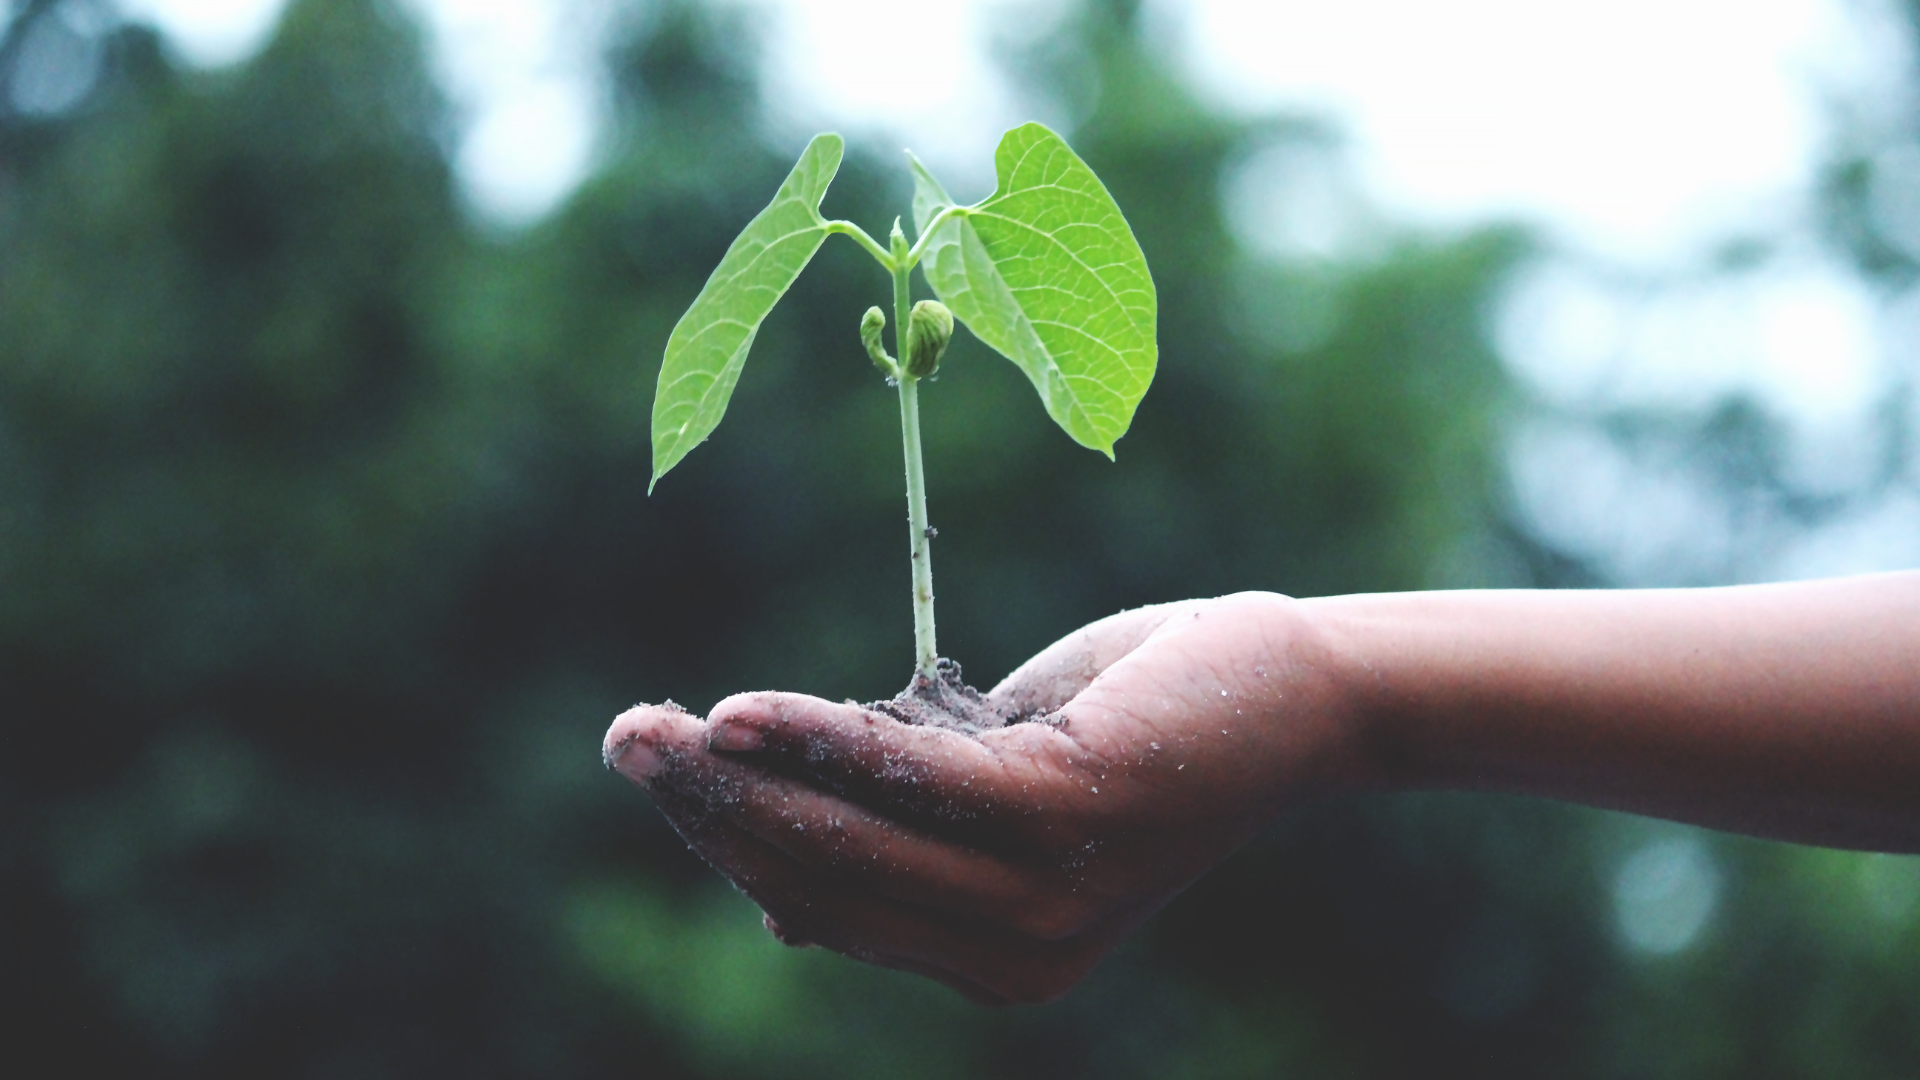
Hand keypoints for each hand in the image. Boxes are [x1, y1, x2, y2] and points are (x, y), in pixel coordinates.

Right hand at [602, 592, 1373, 1003]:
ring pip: (851, 839)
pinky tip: (742, 713)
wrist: (1292, 692)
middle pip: (822, 881)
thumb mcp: (1001, 789)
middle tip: (624, 740)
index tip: (663, 772)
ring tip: (653, 729)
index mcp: (995, 959)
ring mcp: (1045, 897)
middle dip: (710, 813)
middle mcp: (1017, 955)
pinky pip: (910, 779)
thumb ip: (905, 835)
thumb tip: (775, 900)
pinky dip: (820, 742)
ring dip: (738, 780)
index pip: (829, 907)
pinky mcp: (1067, 818)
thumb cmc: (1138, 725)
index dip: (733, 844)